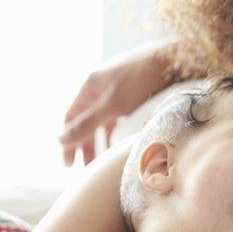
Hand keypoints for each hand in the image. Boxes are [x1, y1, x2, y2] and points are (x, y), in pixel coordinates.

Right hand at [60, 42, 175, 165]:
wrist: (172, 63)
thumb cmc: (140, 80)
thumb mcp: (112, 105)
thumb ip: (87, 124)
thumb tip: (60, 140)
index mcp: (89, 87)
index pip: (71, 118)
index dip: (68, 140)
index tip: (69, 163)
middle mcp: (100, 90)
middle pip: (85, 121)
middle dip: (83, 145)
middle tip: (83, 168)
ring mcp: (115, 94)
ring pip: (101, 122)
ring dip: (99, 142)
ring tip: (99, 163)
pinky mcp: (131, 98)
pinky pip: (116, 120)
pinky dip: (114, 133)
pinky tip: (115, 147)